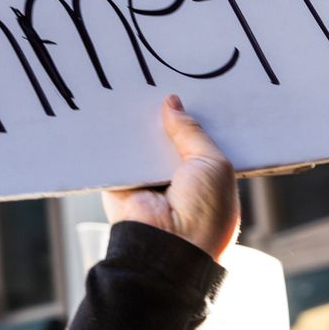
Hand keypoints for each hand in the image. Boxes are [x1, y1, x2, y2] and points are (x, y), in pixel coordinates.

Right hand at [103, 95, 240, 261]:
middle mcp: (178, 182)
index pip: (200, 142)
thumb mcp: (212, 163)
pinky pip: (120, 156)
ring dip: (141, 126)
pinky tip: (116, 111)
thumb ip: (192, 132)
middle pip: (170, 140)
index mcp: (207, 181)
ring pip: (144, 145)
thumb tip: (172, 102)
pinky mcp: (122, 185)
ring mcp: (149, 184)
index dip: (195, 118)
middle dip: (167, 118)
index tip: (189, 89)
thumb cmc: (204, 211)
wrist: (167, 247)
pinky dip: (118, 139)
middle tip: (159, 82)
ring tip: (136, 89)